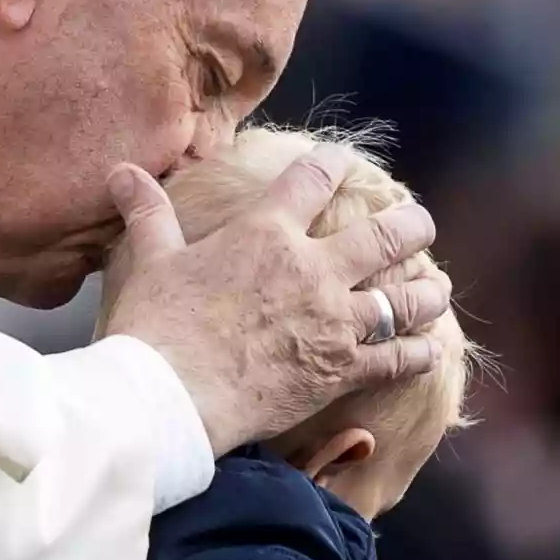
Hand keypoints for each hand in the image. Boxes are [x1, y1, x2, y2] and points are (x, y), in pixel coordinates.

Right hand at [100, 145, 450, 456]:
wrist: (167, 398)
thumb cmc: (156, 325)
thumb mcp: (150, 260)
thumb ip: (147, 212)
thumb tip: (121, 171)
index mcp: (267, 233)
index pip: (314, 180)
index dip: (335, 164)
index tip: (348, 161)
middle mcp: (313, 269)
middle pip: (386, 235)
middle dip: (413, 225)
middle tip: (422, 224)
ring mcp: (333, 321)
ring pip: (404, 299)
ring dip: (427, 292)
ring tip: (438, 286)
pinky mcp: (341, 370)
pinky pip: (396, 360)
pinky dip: (417, 354)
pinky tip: (429, 349)